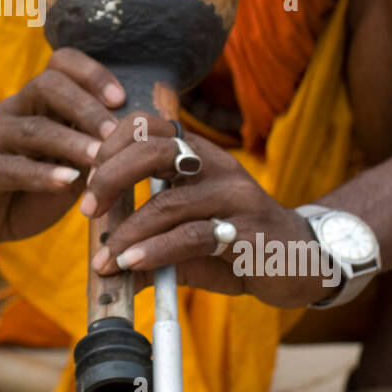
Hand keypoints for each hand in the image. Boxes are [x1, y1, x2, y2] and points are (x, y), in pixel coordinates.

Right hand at [0, 48, 124, 249]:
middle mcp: (13, 110)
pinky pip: (9, 167)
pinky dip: (41, 174)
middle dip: (86, 107)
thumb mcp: (67, 166)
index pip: (61, 64)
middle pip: (47, 86)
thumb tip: (140, 140)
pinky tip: (67, 182)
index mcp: (36, 103)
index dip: (92, 74)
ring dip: (70, 142)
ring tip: (98, 158)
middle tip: (115, 132)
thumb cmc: (27, 189)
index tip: (121, 99)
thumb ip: (92, 150)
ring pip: (32, 128)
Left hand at [82, 113, 322, 308]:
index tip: (87, 179)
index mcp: (199, 155)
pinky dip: (155, 251)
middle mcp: (217, 165)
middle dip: (110, 178)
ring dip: (128, 232)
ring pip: (168, 201)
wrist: (305, 262)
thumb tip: (103, 266)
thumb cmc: (238, 244)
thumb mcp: (188, 239)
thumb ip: (149, 243)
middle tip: (87, 210)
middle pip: (154, 150)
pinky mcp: (247, 230)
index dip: (111, 145)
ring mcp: (235, 195)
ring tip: (104, 260)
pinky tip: (132, 265)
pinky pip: (191, 236)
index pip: (149, 125)